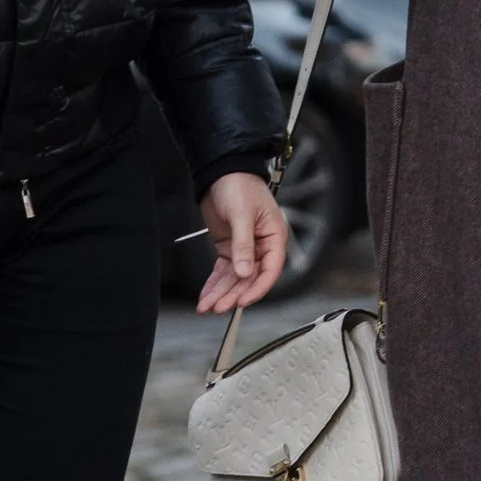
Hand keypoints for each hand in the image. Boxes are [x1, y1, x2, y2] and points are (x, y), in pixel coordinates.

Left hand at [197, 171, 286, 313]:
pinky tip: (205, 297)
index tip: (241, 301)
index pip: (270, 270)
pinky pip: (223, 272)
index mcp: (274, 237)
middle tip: (218, 308)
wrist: (221, 172)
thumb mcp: (242, 215)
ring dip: (221, 294)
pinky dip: (214, 285)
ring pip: (234, 279)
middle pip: (249, 279)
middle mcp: (261, 247)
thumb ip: (243, 245)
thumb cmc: (239, 186)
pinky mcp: (229, 249)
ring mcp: (244, 249)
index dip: (257, 289)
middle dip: (233, 295)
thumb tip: (244, 273)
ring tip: (206, 307)